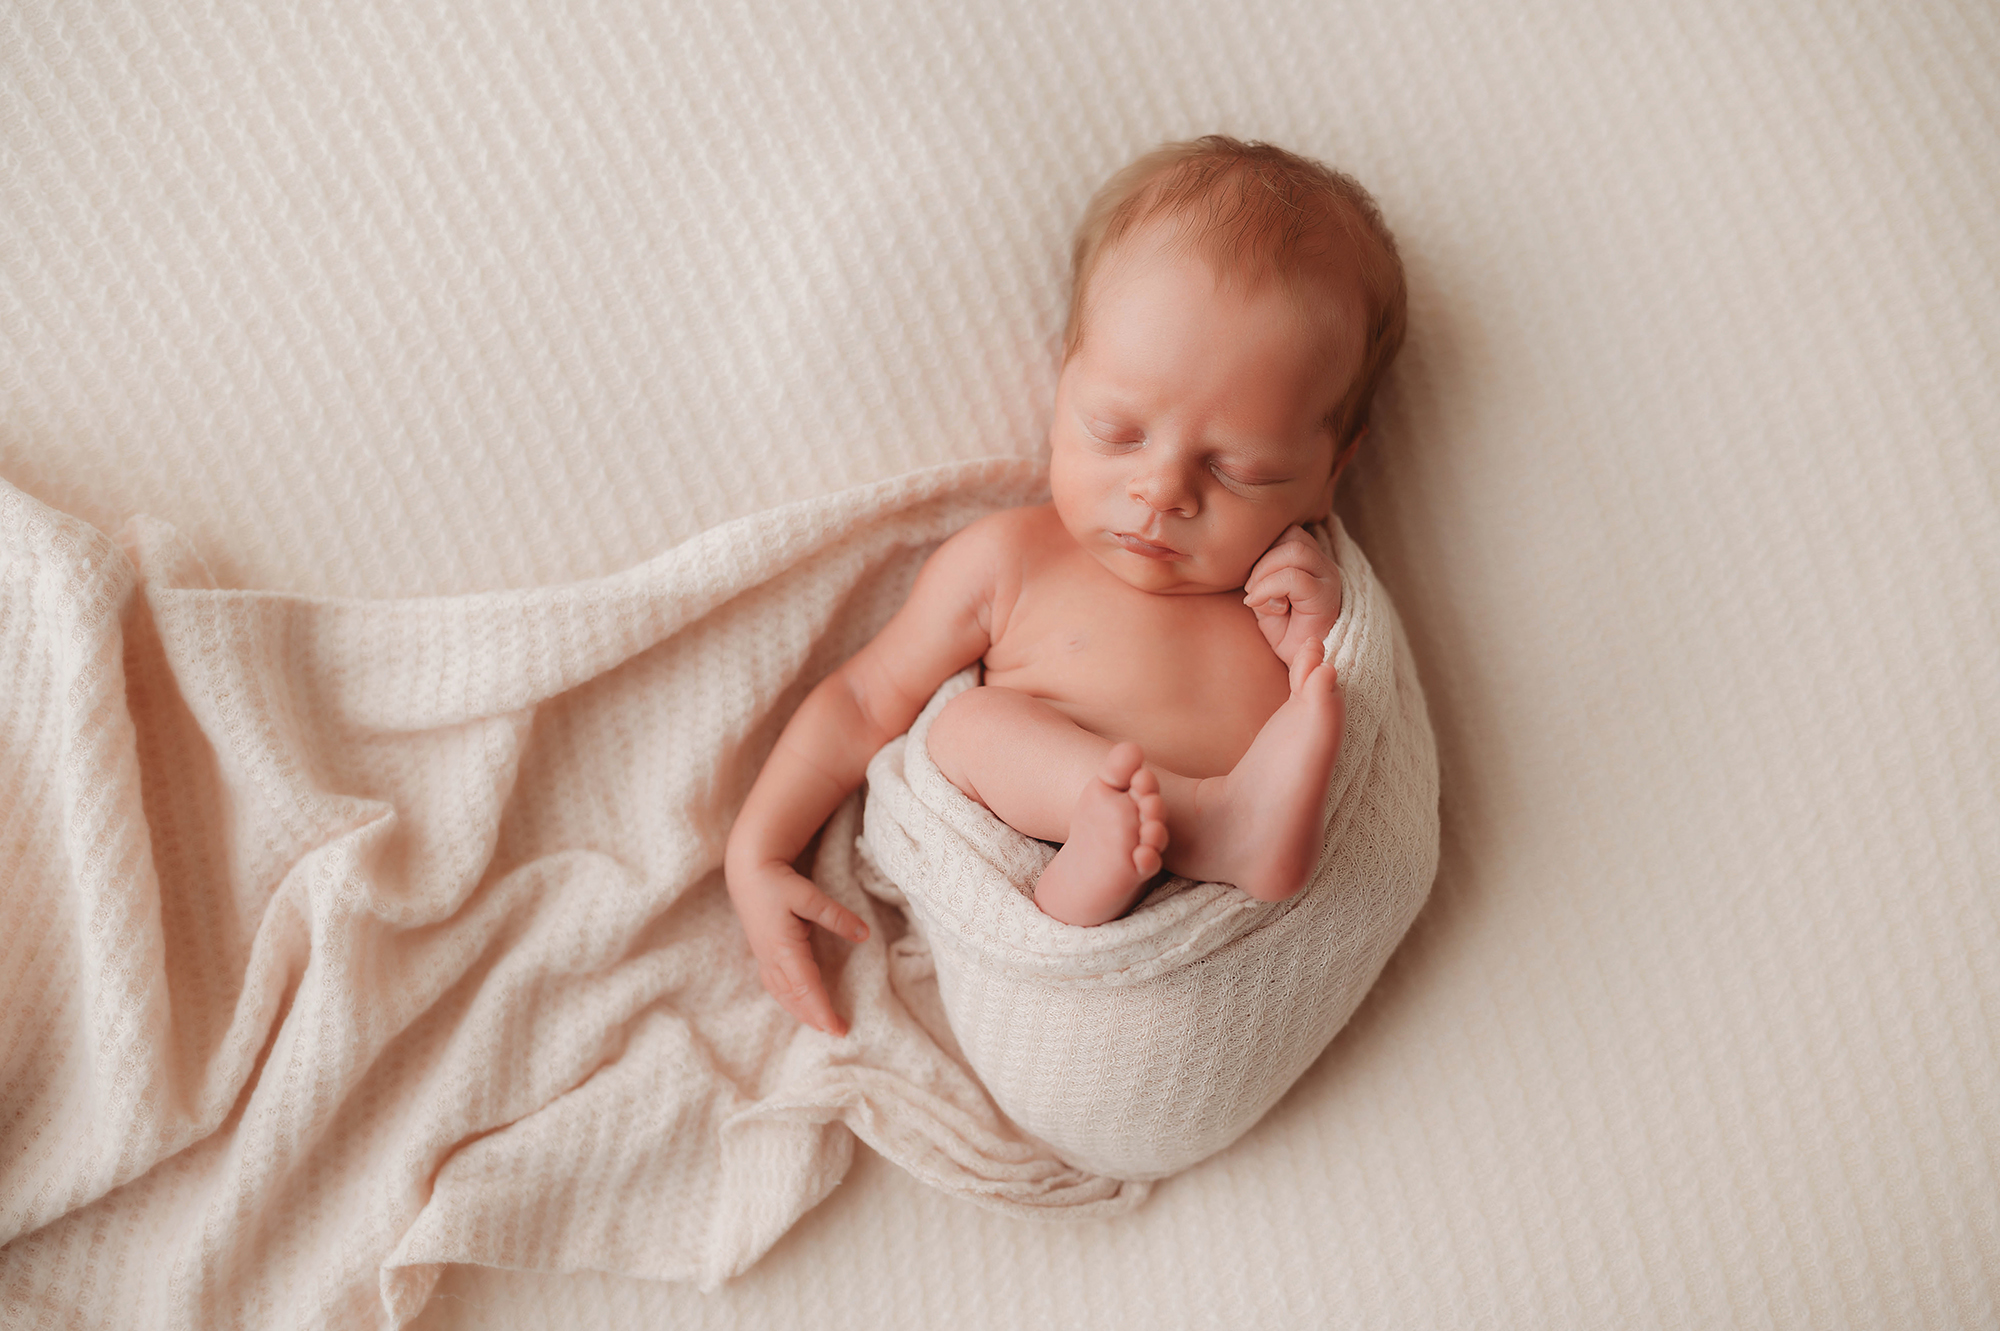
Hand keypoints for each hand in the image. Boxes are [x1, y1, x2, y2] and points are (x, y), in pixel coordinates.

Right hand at [725, 858, 870, 1036]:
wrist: (747, 872)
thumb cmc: (777, 882)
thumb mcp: (809, 896)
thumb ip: (836, 916)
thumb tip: (864, 934)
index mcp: (783, 948)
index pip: (806, 988)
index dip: (822, 1010)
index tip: (838, 1028)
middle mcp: (771, 959)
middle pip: (794, 998)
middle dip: (815, 1018)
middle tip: (839, 1032)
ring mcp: (764, 958)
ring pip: (783, 995)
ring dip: (802, 1012)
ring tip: (822, 1025)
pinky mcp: (763, 954)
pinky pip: (776, 986)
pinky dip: (789, 1000)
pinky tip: (798, 1004)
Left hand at [1244, 524, 1343, 670]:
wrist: (1305, 665)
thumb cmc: (1286, 633)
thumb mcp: (1265, 599)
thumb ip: (1260, 577)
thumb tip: (1248, 562)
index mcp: (1311, 561)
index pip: (1287, 532)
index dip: (1264, 550)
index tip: (1252, 581)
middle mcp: (1324, 565)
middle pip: (1291, 536)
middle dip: (1261, 561)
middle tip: (1251, 591)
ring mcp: (1328, 579)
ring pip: (1294, 551)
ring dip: (1265, 573)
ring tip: (1257, 598)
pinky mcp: (1326, 597)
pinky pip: (1294, 578)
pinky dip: (1269, 588)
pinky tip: (1260, 606)